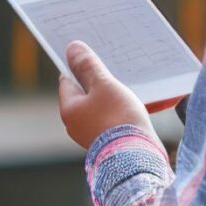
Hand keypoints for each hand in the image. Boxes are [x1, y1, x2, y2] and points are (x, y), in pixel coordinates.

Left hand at [56, 42, 174, 148]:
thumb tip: (71, 48)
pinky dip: (120, 110)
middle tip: (112, 67)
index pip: (67, 80)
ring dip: (111, 95)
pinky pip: (112, 119)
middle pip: (85, 94)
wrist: (138, 157)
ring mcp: (93, 135)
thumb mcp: (104, 85)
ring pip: (100, 107)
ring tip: (128, 83)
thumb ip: (88, 66)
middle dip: (97, 80)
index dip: (78, 65)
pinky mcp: (110, 142)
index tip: (91, 54)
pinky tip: (135, 103)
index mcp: (69, 110)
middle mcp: (77, 124)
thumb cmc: (118, 118)